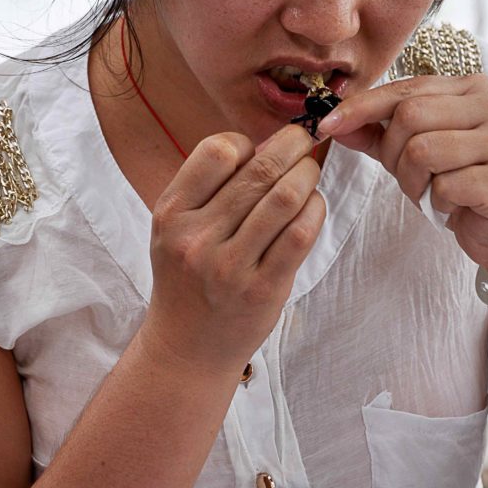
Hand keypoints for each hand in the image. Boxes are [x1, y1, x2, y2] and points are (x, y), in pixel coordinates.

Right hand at [143, 124, 325, 375]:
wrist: (187, 349)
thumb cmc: (188, 278)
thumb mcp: (177, 228)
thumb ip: (212, 188)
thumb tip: (269, 144)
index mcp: (172, 213)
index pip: (217, 151)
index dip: (246, 142)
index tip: (258, 150)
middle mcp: (197, 238)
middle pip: (260, 170)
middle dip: (292, 145)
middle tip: (305, 138)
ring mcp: (230, 266)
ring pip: (285, 198)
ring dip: (307, 174)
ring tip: (309, 172)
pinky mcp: (263, 290)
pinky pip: (300, 235)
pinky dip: (315, 209)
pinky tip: (313, 205)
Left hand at [317, 74, 487, 282]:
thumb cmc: (458, 184)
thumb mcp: (412, 153)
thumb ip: (375, 134)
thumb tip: (331, 122)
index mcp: (471, 87)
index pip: (403, 89)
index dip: (361, 108)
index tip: (326, 125)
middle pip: (410, 117)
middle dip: (394, 154)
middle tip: (410, 178)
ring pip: (423, 151)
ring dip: (414, 183)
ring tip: (432, 193)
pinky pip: (446, 186)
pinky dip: (438, 203)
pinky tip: (454, 206)